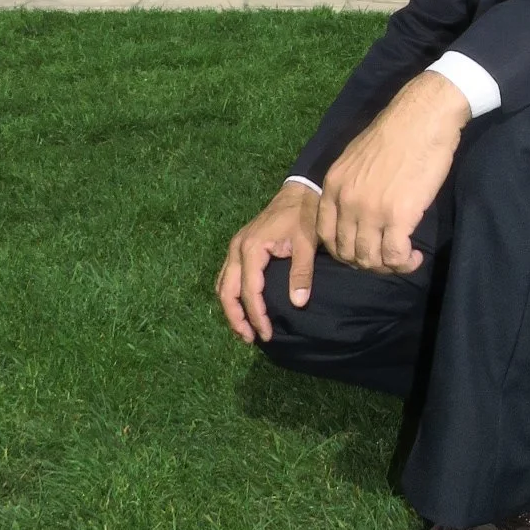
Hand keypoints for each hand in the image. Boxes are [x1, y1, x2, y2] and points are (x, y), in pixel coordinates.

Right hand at [217, 180, 318, 344]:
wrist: (300, 190)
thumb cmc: (304, 215)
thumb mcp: (306, 243)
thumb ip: (302, 272)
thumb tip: (298, 303)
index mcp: (252, 248)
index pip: (248, 291)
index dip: (256, 315)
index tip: (267, 334)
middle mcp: (237, 248)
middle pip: (226, 291)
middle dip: (236, 318)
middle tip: (250, 339)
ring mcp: (235, 247)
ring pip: (222, 285)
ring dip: (231, 309)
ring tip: (245, 330)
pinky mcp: (240, 247)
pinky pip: (227, 276)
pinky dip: (231, 295)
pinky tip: (243, 307)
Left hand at [318, 70, 470, 275]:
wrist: (422, 117)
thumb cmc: (396, 131)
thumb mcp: (356, 157)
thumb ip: (351, 184)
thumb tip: (358, 207)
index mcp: (333, 186)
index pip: (325, 235)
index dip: (344, 250)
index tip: (363, 250)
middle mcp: (346, 201)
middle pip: (347, 252)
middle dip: (366, 263)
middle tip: (386, 259)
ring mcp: (371, 211)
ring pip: (370, 259)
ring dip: (387, 266)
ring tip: (404, 258)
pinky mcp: (399, 216)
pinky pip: (395, 255)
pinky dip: (405, 263)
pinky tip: (414, 257)